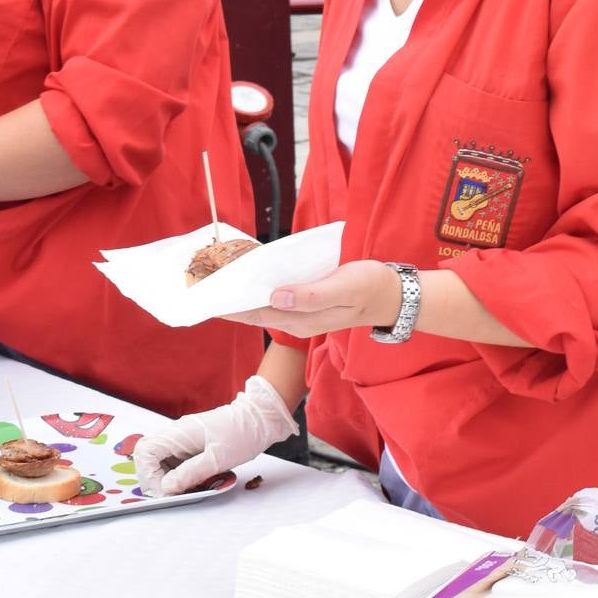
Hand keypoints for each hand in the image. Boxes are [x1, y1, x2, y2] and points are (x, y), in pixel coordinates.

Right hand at [132, 375, 297, 496]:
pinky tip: (194, 483)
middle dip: (154, 478)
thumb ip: (190, 473)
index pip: (146, 451)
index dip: (149, 474)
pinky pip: (176, 462)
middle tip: (170, 494)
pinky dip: (179, 475)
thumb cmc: (242, 434)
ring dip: (167, 478)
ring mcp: (183, 439)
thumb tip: (166, 488)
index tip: (164, 491)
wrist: (261, 419)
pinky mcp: (192, 446)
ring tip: (184, 490)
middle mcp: (176, 434)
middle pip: (148, 456)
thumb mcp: (218, 458)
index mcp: (179, 433)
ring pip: (161, 460)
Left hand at [222, 260, 401, 338]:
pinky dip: (258, 289)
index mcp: (302, 319)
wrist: (394, 295)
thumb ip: (311, 295)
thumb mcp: (344, 288)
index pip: (255, 314)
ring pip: (262, 306)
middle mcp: (297, 320)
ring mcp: (302, 313)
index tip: (207, 294)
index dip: (229, 306)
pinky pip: (274, 299)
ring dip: (241, 295)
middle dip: (229, 300)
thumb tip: (275, 297)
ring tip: (218, 279)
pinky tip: (249, 278)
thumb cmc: (370, 287)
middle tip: (202, 282)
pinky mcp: (307, 303)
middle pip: (254, 312)